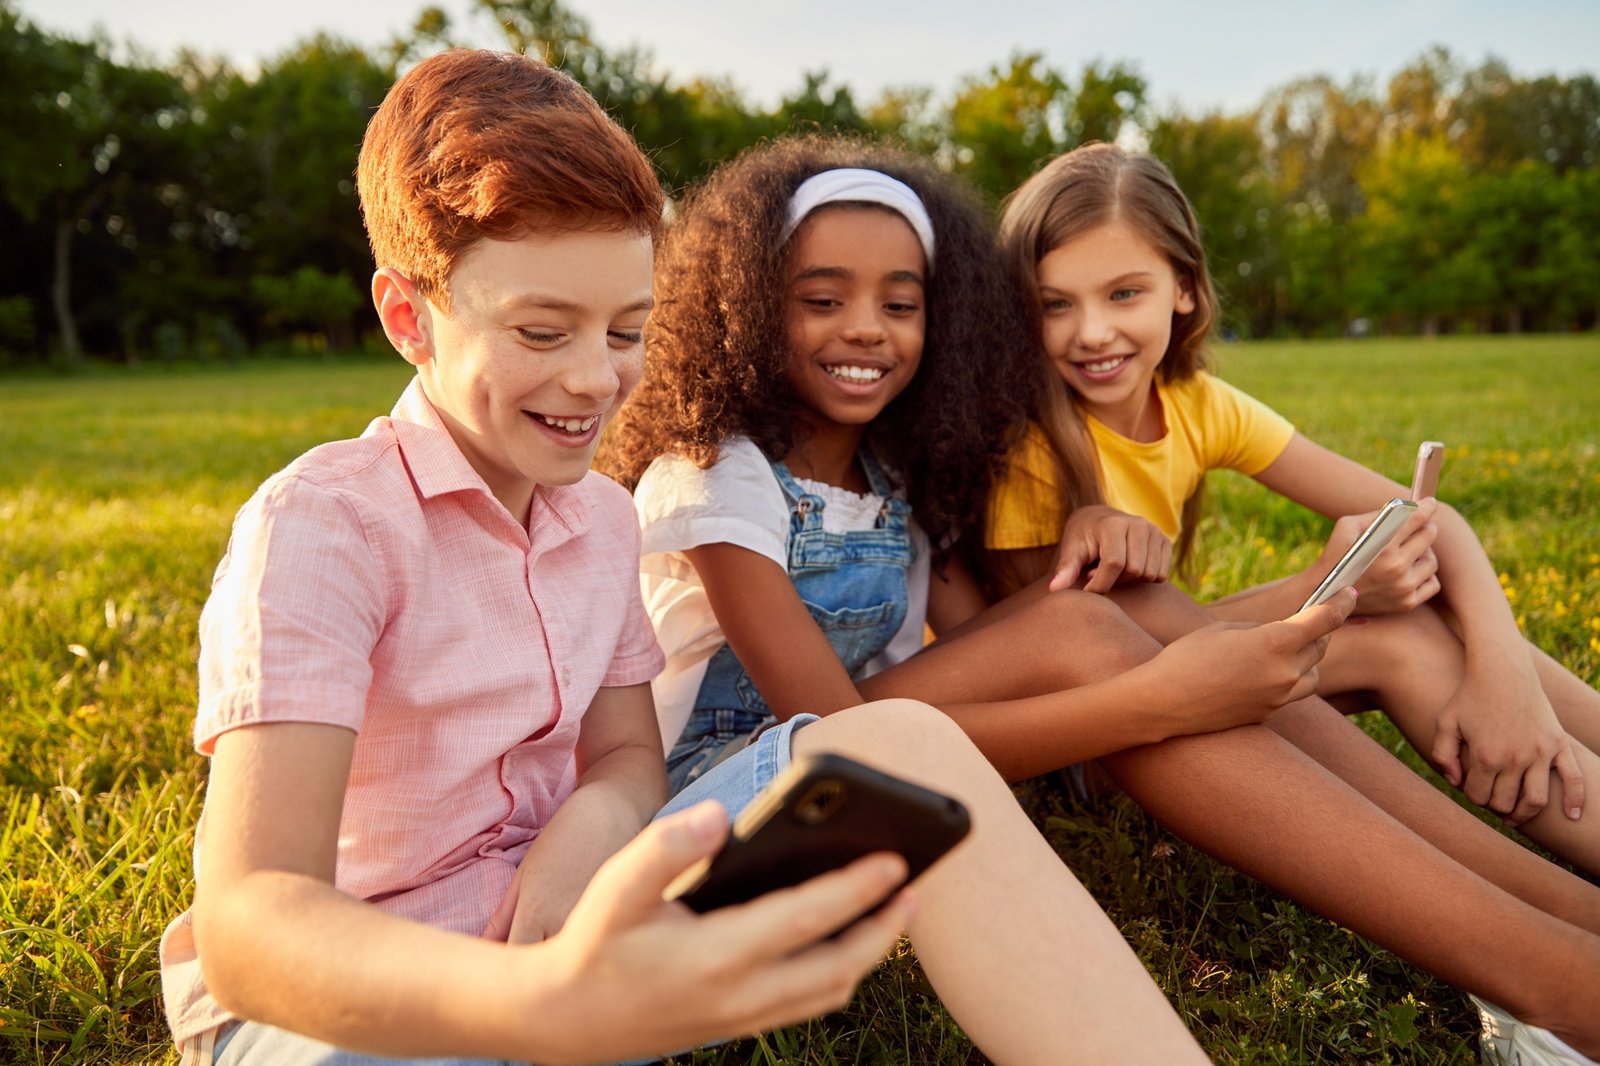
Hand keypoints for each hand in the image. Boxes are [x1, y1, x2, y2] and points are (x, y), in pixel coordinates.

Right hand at [526, 801, 914, 1064]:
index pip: (805, 920)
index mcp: (715, 957)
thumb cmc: (593, 943)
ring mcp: (743, 1019)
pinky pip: (808, 1004)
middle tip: (915, 888)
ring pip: (829, 991)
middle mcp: (739, 996)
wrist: (564, 1021)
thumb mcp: (614, 887)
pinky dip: (839, 973)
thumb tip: (719, 817)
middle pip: (838, 966)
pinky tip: (846, 942)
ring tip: (894, 912)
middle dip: (883, 928)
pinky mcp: (739, 1027)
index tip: (895, 861)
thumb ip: (664, 847)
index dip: (856, 890)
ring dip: (868, 953)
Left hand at [1050, 505, 1172, 593]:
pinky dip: (1144, 578)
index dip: (1100, 584)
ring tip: (1111, 570)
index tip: (1087, 590)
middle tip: (1097, 573)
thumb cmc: (1082, 537)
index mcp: (1114, 524)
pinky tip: (1128, 568)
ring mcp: (1155, 531)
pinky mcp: (1166, 541)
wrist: (1099, 519)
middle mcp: (1139, 524)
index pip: (1114, 563)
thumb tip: (1054, 589)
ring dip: (1129, 580)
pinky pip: (1162, 575)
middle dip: (1114, 580)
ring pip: (1149, 575)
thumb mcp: (1071, 550)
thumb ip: (1065, 569)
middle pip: (1134, 571)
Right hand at [1146, 588, 1355, 735]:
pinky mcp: (1268, 714)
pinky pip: (1290, 693)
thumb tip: (1279, 634)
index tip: (1347, 595)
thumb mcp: (1224, 630)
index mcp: (1275, 642)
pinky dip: (1285, 680)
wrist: (1163, 703)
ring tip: (1283, 652)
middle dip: (1315, 631)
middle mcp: (1284, 672)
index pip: (1324, 620)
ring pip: (1312, 674)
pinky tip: (1258, 674)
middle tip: (1302, 621)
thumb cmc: (1186, 658)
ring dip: (1306, 660)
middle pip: (1320, 647)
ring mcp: (1278, 697)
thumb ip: (1260, 630)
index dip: (1340, 604)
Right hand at [1315, 500, 1439, 615]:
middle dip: (1424, 527)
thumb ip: (1377, 515)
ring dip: (1425, 552)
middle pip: (1429, 535)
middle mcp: (1396, 567)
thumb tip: (1404, 508)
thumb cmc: (1336, 556)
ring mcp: (1403, 587)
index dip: (1427, 506)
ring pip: (1432, 560)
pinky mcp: (1407, 603)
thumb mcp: (1347, 527)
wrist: (1326, 597)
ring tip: (1410, 551)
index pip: (1416, 518)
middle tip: (1417, 526)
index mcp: (1382, 545)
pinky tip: (1410, 571)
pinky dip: (1425, 575)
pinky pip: (1432, 583)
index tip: (1430, 503)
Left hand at [1430, 665, 1585, 825]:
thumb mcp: (1445, 722)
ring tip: (1516, 815)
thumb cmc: (1469, 695)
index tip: (1471, 786)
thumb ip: (1442, 755)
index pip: (1479, 797)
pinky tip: (1571, 816)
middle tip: (1491, 798)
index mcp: (1487, 756)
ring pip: (1536, 800)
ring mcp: (1541, 752)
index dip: (1472, 796)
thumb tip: (1455, 782)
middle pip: (1506, 802)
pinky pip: (1573, 778)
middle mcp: (1516, 758)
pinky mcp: (1559, 743)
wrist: (1502, 668)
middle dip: (1495, 805)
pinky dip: (1575, 800)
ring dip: (1524, 813)